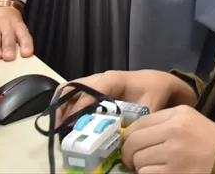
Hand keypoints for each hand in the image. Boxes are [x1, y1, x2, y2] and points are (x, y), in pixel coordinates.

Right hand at [0, 1, 33, 60]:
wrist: (1, 3)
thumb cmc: (11, 22)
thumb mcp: (19, 27)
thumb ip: (20, 40)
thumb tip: (21, 58)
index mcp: (18, 26)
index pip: (24, 35)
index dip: (26, 44)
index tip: (26, 54)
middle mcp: (6, 25)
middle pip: (8, 36)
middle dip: (8, 47)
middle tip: (8, 57)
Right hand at [52, 69, 194, 127]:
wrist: (157, 82)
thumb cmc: (153, 89)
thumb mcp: (151, 103)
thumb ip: (140, 118)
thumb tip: (127, 135)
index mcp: (112, 80)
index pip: (90, 92)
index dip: (80, 108)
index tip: (72, 125)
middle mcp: (99, 79)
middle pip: (73, 88)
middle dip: (62, 106)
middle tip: (57, 128)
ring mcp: (94, 83)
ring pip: (70, 90)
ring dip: (61, 107)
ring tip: (57, 129)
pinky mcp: (94, 90)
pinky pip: (74, 95)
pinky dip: (66, 107)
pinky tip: (65, 124)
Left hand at [121, 105, 214, 173]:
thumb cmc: (209, 140)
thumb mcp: (188, 119)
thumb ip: (162, 122)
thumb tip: (132, 135)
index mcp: (176, 115)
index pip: (138, 124)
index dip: (128, 137)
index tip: (129, 146)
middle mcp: (173, 131)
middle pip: (133, 143)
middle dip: (129, 154)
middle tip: (133, 161)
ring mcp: (174, 154)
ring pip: (138, 161)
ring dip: (140, 168)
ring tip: (152, 167)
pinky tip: (159, 173)